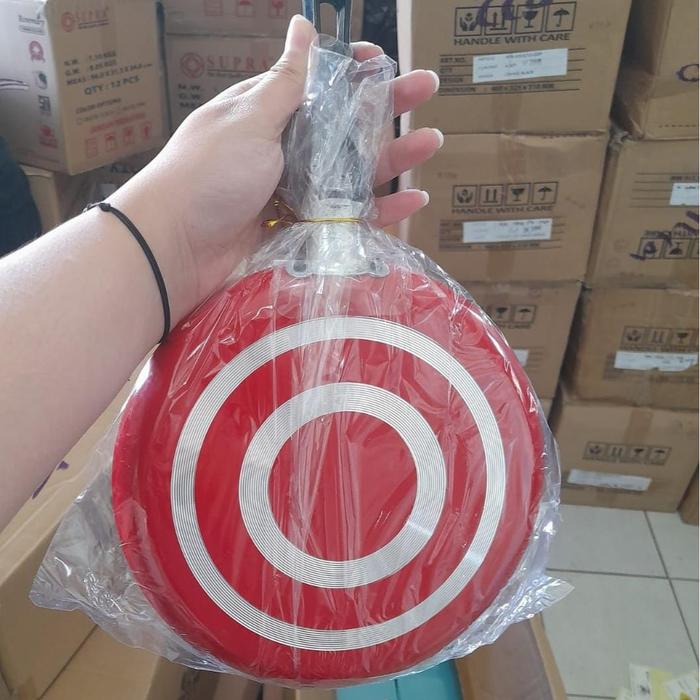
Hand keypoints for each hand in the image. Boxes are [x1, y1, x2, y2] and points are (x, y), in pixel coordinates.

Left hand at [111, 15, 441, 324]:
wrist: (177, 249)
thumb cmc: (209, 173)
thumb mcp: (250, 118)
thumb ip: (286, 81)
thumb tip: (302, 26)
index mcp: (269, 112)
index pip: (318, 82)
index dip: (351, 68)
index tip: (382, 58)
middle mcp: (285, 149)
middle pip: (345, 125)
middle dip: (386, 105)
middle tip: (427, 87)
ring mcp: (296, 191)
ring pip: (353, 172)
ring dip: (393, 157)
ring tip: (432, 141)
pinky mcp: (303, 230)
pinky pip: (349, 217)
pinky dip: (381, 211)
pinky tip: (413, 200)